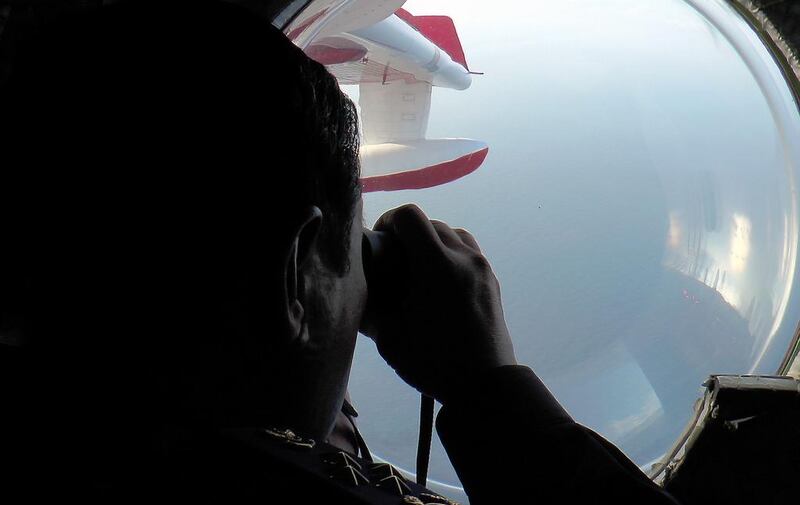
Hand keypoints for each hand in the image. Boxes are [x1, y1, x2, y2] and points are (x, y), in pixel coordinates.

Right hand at [363, 204, 516, 403]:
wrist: (484, 386)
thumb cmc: (432, 362)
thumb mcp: (389, 337)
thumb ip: (370, 307)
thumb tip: (356, 292)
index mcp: (436, 264)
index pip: (410, 216)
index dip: (389, 221)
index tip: (380, 240)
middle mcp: (463, 258)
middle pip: (431, 223)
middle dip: (409, 234)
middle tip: (395, 260)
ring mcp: (482, 269)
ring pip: (454, 234)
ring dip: (433, 242)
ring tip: (419, 269)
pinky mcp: (492, 282)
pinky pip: (469, 253)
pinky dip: (451, 255)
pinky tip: (440, 283)